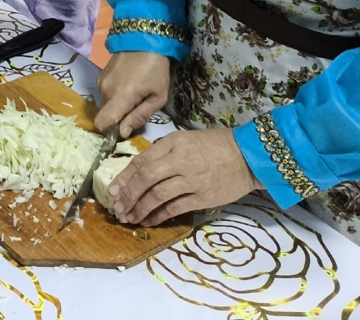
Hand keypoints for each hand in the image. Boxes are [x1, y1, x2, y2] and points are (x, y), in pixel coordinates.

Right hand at [95, 51, 171, 137]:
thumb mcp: (158, 97)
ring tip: (134, 95)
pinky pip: (105, 94)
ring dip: (117, 106)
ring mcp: (101, 82)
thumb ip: (139, 116)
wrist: (144, 39)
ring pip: (105, 105)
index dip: (109, 131)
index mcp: (120, 97)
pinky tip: (128, 86)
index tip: (123, 129)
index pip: (102, 123)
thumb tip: (123, 132)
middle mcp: (105, 90)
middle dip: (118, 117)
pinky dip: (114, 96)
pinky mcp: (100, 76)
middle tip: (137, 109)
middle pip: (106, 115)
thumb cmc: (156, 69)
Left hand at [108, 128, 261, 225]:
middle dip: (128, 195)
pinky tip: (148, 221)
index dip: (124, 177)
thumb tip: (139, 170)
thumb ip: (162, 152)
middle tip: (116, 208)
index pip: (142, 161)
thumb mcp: (184, 140)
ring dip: (140, 208)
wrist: (247, 156)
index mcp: (172, 144)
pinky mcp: (203, 197)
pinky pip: (175, 208)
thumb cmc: (213, 145)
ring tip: (128, 218)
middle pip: (146, 179)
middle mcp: (180, 161)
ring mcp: (192, 180)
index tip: (112, 190)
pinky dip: (158, 216)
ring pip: (158, 196)